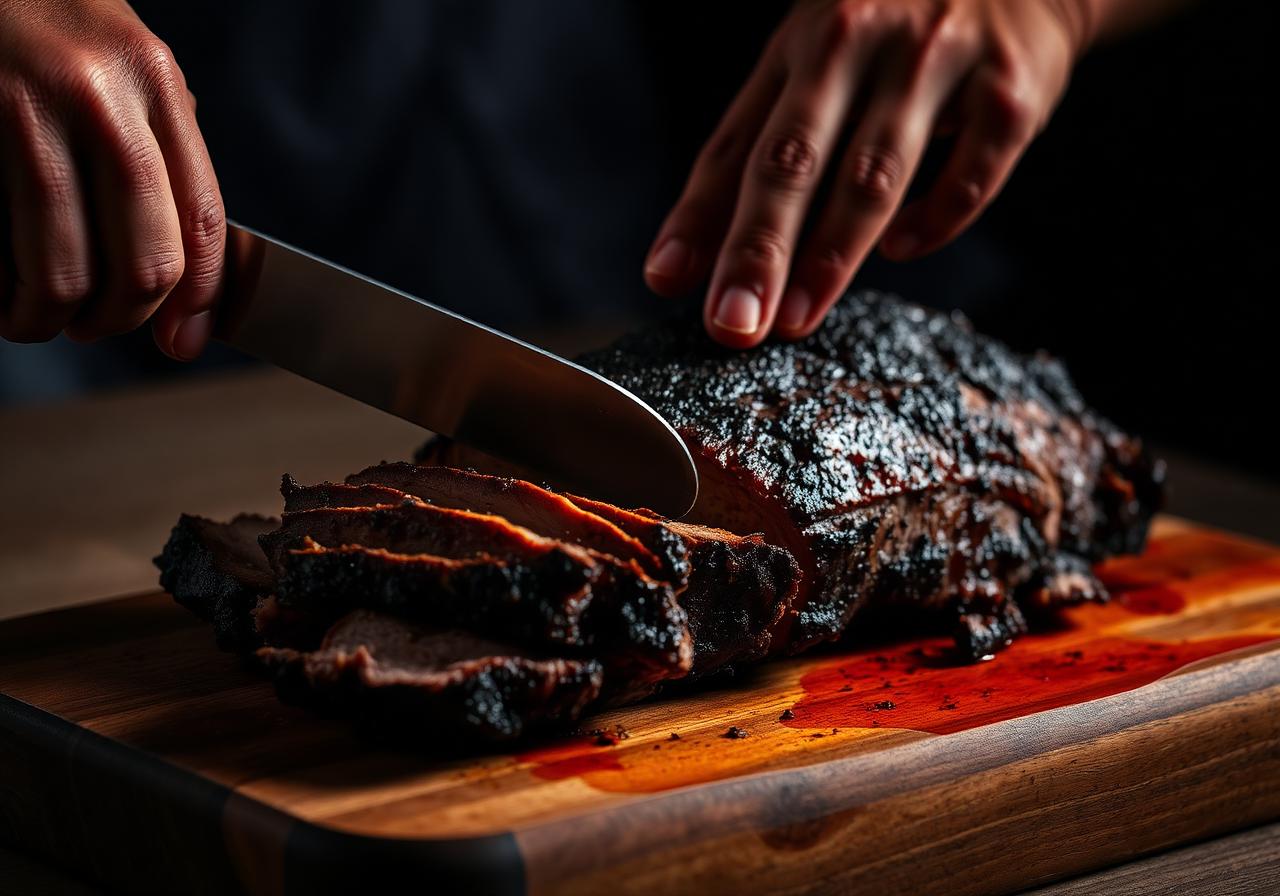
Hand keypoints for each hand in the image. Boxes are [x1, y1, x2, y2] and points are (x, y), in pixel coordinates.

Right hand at [0, 0, 224, 358]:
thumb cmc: (48, 28)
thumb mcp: (126, 69)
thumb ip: (165, 158)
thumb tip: (190, 291)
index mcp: (153, 79)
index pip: (201, 223)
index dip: (199, 301)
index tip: (185, 341)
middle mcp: (95, 96)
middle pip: (144, 263)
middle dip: (122, 318)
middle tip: (95, 325)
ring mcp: (20, 114)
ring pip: (63, 273)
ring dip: (50, 318)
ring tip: (36, 316)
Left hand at [644, 0, 1087, 347]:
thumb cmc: (891, 39)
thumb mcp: (816, 71)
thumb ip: (758, 155)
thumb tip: (685, 263)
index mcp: (800, 48)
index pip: (735, 145)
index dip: (697, 218)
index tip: (665, 281)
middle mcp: (859, 43)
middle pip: (794, 159)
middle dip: (758, 249)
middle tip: (731, 323)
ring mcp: (937, 62)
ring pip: (875, 174)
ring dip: (830, 255)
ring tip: (793, 320)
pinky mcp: (1010, 91)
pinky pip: (970, 172)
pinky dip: (935, 219)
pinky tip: (899, 251)